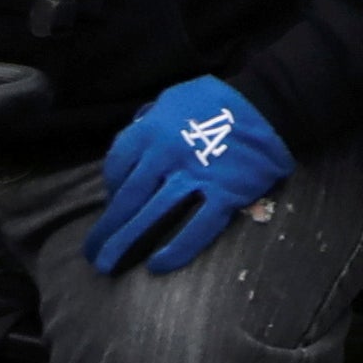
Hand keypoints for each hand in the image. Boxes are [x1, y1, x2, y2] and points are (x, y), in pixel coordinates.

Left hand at [91, 74, 297, 275]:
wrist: (268, 102)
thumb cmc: (216, 100)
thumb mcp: (173, 97)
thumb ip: (149, 120)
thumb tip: (130, 146)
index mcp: (152, 129)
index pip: (117, 164)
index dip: (109, 187)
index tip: (111, 203)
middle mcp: (167, 154)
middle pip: (128, 197)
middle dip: (107, 229)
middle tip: (93, 254)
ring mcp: (197, 176)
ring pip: (153, 215)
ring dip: (127, 242)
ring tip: (109, 265)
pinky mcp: (224, 194)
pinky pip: (196, 228)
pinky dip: (176, 249)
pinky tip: (158, 265)